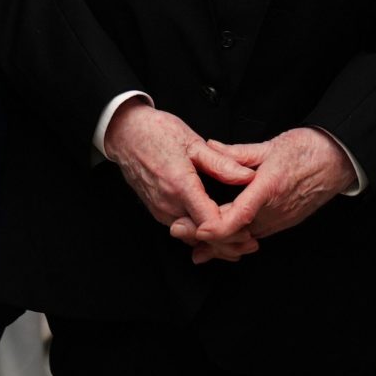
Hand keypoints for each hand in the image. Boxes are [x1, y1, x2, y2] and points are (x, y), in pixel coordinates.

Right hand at [104, 103, 258, 260]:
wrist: (125, 133)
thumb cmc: (156, 133)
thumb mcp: (193, 142)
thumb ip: (221, 163)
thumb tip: (248, 176)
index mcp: (180, 186)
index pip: (210, 223)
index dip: (232, 229)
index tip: (249, 226)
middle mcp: (168, 204)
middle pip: (202, 236)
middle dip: (227, 241)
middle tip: (250, 241)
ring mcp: (160, 210)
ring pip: (191, 237)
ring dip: (214, 241)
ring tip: (238, 238)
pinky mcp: (157, 211)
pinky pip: (181, 230)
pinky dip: (199, 234)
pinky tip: (215, 229)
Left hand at [187, 128, 354, 262]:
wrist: (338, 160)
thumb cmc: (308, 151)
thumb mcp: (269, 146)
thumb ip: (237, 153)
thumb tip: (210, 146)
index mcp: (268, 189)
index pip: (237, 217)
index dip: (213, 228)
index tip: (194, 230)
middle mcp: (274, 210)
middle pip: (235, 234)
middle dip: (205, 237)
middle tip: (178, 231)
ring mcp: (280, 219)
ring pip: (244, 238)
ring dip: (219, 241)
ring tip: (192, 243)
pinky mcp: (284, 221)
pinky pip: (255, 234)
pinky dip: (236, 238)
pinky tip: (220, 238)